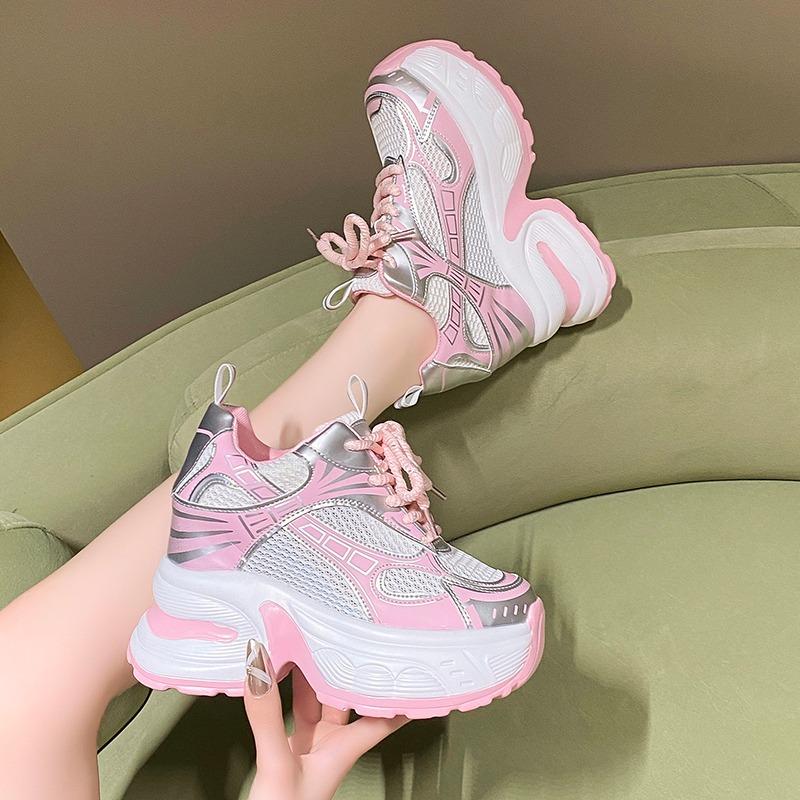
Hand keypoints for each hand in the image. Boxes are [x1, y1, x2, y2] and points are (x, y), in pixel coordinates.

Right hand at [244, 640, 407, 799]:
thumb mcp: (277, 763)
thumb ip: (268, 716)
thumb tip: (260, 668)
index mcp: (344, 748)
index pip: (385, 716)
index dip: (404, 694)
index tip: (420, 667)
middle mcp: (333, 744)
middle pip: (350, 697)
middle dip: (350, 666)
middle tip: (354, 631)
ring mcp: (311, 747)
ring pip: (321, 700)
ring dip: (318, 674)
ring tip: (318, 638)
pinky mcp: (288, 751)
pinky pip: (295, 712)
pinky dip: (289, 692)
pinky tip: (282, 674)